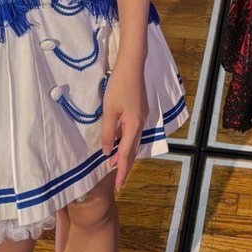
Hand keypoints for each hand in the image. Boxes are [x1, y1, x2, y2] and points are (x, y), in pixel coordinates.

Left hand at [101, 62, 147, 192]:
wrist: (132, 66)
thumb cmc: (118, 86)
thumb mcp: (109, 111)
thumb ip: (108, 133)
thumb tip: (108, 151)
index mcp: (134, 126)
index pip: (126, 154)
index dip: (122, 171)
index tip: (118, 186)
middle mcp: (141, 124)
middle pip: (133, 150)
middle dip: (125, 166)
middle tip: (118, 181)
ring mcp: (142, 117)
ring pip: (135, 141)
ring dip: (126, 154)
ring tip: (115, 164)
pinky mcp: (141, 110)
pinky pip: (134, 132)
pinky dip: (128, 142)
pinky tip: (120, 142)